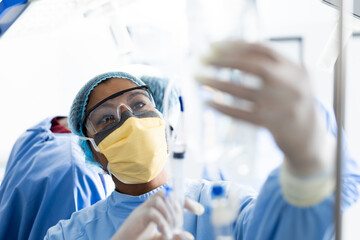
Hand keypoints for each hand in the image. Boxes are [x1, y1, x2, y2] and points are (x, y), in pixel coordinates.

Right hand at [111, 190, 203, 239]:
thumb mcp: (159, 238)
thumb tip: (189, 236)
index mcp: (154, 209)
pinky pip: (153, 214)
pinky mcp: (136, 218)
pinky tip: (166, 234)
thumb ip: (172, 235)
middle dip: (178, 211)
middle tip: (179, 228)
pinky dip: (163, 224)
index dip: (186, 202)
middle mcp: (147, 206)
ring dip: (170, 216)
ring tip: (172, 232)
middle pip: (167, 196)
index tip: (199, 210)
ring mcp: (141, 210)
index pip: (172, 197)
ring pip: (160, 200)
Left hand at [196, 40, 330, 174]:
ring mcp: (284, 107)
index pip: (263, 49)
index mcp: (296, 69)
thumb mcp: (290, 81)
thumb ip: (270, 67)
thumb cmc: (291, 103)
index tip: (212, 46)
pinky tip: (208, 103)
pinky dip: (223, 108)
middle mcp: (293, 85)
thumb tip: (228, 54)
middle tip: (202, 59)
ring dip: (217, 83)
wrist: (310, 138)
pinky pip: (243, 114)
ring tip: (198, 78)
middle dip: (225, 60)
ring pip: (245, 91)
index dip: (235, 45)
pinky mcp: (273, 126)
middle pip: (255, 66)